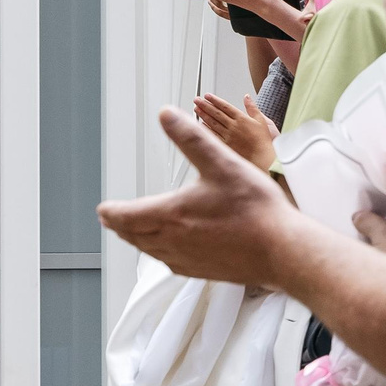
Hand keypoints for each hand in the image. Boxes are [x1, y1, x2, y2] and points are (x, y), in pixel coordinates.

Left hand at [97, 108, 307, 285]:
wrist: (282, 250)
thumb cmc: (254, 209)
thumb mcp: (221, 163)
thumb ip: (190, 138)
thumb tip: (166, 114)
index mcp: (168, 215)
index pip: (124, 216)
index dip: (110, 211)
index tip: (103, 209)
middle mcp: (170, 241)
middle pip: (132, 235)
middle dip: (120, 225)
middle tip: (112, 219)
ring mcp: (185, 259)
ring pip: (149, 250)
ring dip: (137, 239)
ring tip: (133, 231)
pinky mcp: (201, 271)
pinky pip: (169, 262)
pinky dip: (160, 252)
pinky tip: (168, 249)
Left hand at [192, 91, 279, 171]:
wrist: (261, 156)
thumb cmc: (262, 139)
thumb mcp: (261, 120)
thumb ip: (252, 107)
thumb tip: (246, 97)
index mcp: (242, 118)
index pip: (225, 106)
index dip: (215, 100)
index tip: (207, 96)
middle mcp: (233, 126)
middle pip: (216, 113)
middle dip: (205, 105)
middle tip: (197, 99)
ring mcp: (228, 135)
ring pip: (212, 123)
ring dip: (203, 115)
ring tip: (196, 108)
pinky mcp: (225, 144)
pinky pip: (213, 135)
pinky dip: (206, 129)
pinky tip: (200, 124)